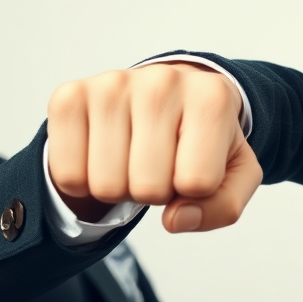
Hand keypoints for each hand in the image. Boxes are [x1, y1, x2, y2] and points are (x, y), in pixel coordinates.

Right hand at [47, 62, 261, 231]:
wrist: (168, 96)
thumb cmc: (201, 139)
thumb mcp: (234, 175)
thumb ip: (222, 208)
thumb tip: (175, 219)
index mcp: (212, 98)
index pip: (197, 183)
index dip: (195, 192)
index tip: (194, 165)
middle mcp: (162, 82)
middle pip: (148, 188)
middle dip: (155, 192)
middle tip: (160, 165)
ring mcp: (111, 85)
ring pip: (106, 186)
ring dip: (121, 188)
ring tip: (134, 158)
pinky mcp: (70, 96)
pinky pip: (68, 175)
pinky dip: (84, 181)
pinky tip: (101, 154)